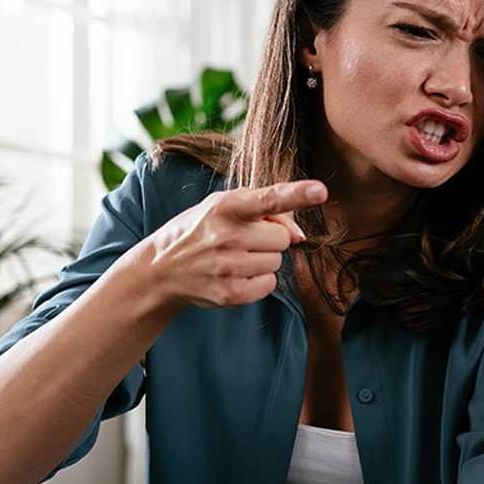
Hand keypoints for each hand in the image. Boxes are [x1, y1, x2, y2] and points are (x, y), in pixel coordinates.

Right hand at [135, 181, 327, 309]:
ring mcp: (228, 267)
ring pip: (278, 261)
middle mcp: (227, 236)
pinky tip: (235, 274)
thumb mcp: (226, 206)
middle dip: (269, 237)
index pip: (268, 199)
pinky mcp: (231, 293)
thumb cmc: (203, 229)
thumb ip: (269, 210)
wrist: (162, 268)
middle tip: (242, 238)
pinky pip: (270, 284)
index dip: (297, 194)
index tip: (320, 190)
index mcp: (226, 207)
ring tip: (234, 256)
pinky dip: (258, 280)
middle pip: (283, 237)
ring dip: (263, 258)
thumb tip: (301, 236)